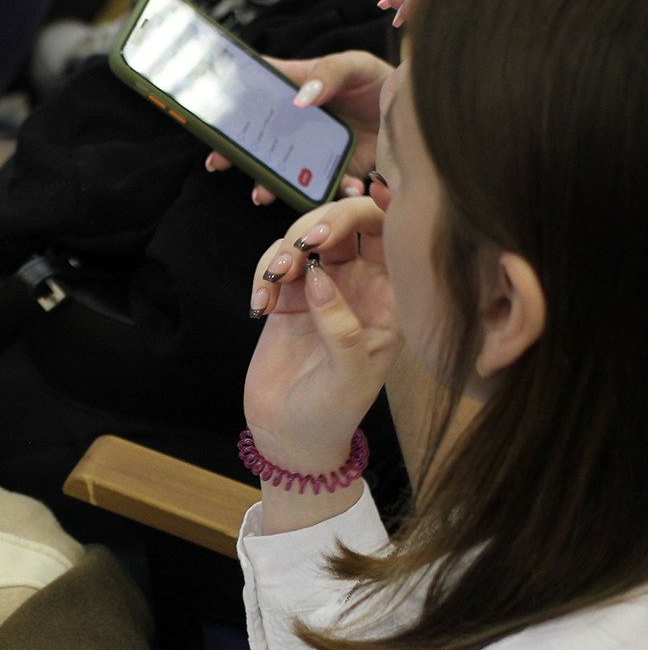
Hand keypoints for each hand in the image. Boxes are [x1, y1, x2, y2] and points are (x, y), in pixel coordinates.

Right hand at [205, 52, 392, 203]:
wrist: (417, 115)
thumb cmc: (380, 82)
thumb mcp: (356, 65)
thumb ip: (328, 74)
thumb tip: (299, 98)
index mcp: (296, 90)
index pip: (256, 94)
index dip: (228, 105)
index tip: (207, 118)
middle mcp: (298, 126)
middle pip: (259, 141)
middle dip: (235, 155)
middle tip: (218, 162)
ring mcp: (314, 153)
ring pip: (283, 173)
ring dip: (271, 186)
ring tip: (263, 195)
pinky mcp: (336, 174)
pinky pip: (326, 189)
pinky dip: (334, 193)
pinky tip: (348, 187)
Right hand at [244, 199, 402, 530]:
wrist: (290, 438)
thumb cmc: (332, 415)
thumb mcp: (350, 379)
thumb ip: (343, 328)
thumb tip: (319, 279)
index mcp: (389, 299)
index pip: (389, 235)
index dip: (371, 211)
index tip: (337, 221)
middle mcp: (358, 286)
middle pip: (342, 224)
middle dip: (314, 225)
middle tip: (299, 248)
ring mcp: (319, 290)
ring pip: (302, 238)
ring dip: (283, 250)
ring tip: (271, 283)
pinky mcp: (285, 298)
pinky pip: (273, 263)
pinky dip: (261, 274)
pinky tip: (258, 305)